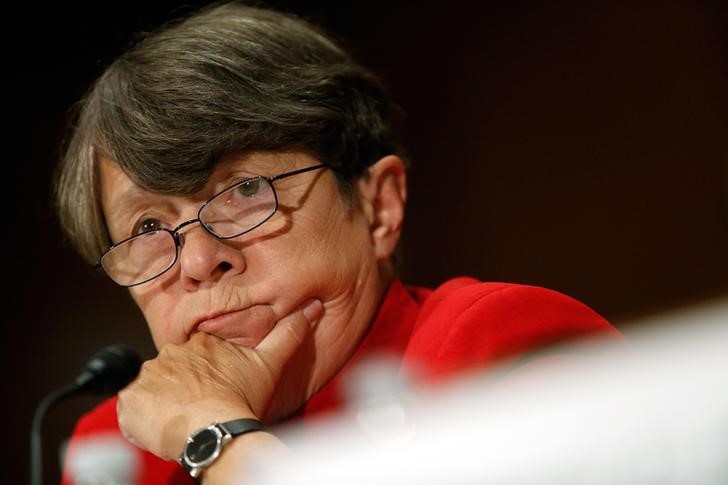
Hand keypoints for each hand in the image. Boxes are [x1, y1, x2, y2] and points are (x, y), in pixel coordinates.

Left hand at [117, 299, 322, 459]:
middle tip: (199, 408)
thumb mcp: (270, 363)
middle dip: (182, 389)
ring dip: (163, 403)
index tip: (213, 390)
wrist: (214, 430)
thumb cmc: (240, 400)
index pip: (196, 356)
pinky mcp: (130, 399)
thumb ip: (289, 333)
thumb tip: (312, 307)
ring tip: (183, 420)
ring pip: (153, 388)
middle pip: (173, 372)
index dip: (204, 375)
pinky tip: (162, 427)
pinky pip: (132, 408)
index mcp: (201, 343)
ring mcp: (148, 376)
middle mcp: (170, 353)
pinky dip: (142, 418)